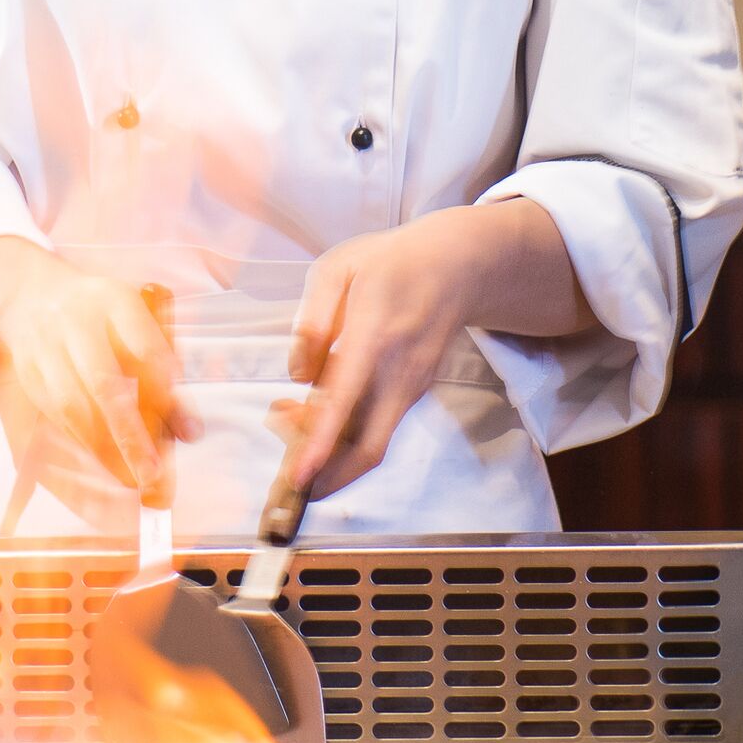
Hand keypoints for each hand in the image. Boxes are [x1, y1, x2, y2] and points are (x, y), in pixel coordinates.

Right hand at [0, 239, 192, 525]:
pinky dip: (80, 442)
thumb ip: (162, 368)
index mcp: (114, 301)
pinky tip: (102, 463)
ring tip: (129, 479)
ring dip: (102, 448)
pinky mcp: (27, 371)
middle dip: (130, 434)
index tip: (183, 420)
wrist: (29, 293)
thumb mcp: (134, 319)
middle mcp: (77, 322)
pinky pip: (54, 414)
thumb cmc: (100, 314)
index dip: (164, 383)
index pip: (144, 344)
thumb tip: (191, 432)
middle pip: (104, 383)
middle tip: (153, 473)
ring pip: (73, 406)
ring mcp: (46, 347)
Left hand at [271, 201, 589, 506]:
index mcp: (373, 336)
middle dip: (325, 476)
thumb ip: (311, 322)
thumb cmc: (390, 263)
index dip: (318, 445)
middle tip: (285, 462)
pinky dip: (346, 438)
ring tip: (291, 417)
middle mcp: (399, 374)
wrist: (457, 266)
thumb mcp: (337, 269)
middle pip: (368, 450)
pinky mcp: (414, 395)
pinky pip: (379, 429)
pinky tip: (319, 412)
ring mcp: (411, 389)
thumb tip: (299, 376)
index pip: (344, 402)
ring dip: (330, 454)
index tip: (297, 479)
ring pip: (372, 446)